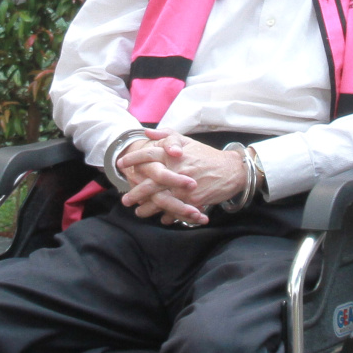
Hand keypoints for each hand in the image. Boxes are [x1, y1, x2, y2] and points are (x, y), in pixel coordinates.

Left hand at [114, 131, 248, 225]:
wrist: (232, 170)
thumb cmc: (207, 156)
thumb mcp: (187, 141)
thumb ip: (166, 135)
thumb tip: (147, 133)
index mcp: (174, 154)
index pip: (148, 154)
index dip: (132, 159)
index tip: (121, 164)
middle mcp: (177, 170)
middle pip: (150, 183)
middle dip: (135, 192)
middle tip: (125, 199)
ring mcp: (185, 187)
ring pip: (160, 200)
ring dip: (148, 208)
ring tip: (139, 212)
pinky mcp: (194, 200)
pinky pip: (176, 210)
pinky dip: (168, 216)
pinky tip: (161, 218)